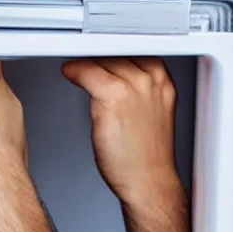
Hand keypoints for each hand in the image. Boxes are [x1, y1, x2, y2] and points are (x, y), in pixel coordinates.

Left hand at [61, 57, 176, 199]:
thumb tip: (112, 80)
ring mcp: (133, 87)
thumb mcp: (148, 114)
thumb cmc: (145, 156)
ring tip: (76, 67)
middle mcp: (150, 80)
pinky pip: (87, 72)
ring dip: (85, 62)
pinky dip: (75, 71)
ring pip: (101, 59)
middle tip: (83, 59)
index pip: (133, 50)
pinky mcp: (113, 97)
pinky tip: (70, 73)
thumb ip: (136, 92)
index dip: (111, 51)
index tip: (98, 54)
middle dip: (98, 55)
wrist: (148, 181)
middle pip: (116, 51)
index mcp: (162, 82)